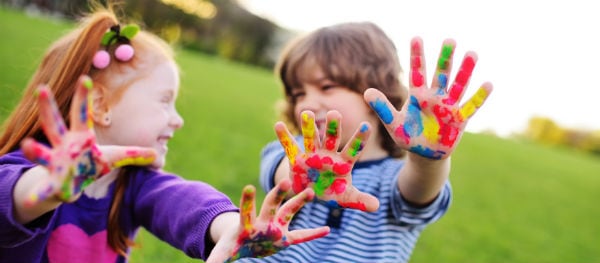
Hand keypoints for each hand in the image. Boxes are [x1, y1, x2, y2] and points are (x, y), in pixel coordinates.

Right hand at [20, 75, 156, 204]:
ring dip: (34, 150)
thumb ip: (133, 154)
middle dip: (47, 107)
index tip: (85, 78)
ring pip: (42, 153)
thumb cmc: (89, 165)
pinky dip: (37, 193)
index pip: (82, 113)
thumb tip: (156, 153)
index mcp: (80, 136)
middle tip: (41, 89)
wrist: (68, 186)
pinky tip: (28, 198)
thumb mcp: (113, 158)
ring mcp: (55, 162)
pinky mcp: (51, 182)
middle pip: (54, 123)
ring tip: (26, 145)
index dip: (83, 96)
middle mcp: (63, 145)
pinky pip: (43, 188)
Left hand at [207, 179, 329, 262]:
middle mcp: (264, 222)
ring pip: (289, 212)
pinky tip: (327, 230)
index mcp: (247, 225)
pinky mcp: (285, 238)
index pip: (247, 211)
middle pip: (272, 204)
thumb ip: (215, 260)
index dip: (247, 201)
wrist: (244, 242)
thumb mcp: (222, 254)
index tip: (248, 187)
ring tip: (311, 192)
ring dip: (299, 202)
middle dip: (278, 193)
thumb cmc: (232, 245)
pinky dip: (313, 234)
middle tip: (285, 181)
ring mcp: (276, 228)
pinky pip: (302, 236)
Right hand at [274, 110, 378, 211]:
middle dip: (333, 126)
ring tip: (306, 113)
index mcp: (343, 162)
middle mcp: (328, 154)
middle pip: (332, 138)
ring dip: (308, 126)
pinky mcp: (296, 158)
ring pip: (311, 137)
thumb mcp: (345, 198)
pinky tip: (278, 125)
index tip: (367, 125)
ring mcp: (312, 154)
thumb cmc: (333, 192)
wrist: (312, 194)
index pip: (353, 149)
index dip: (359, 138)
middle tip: (334, 113)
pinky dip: (284, 137)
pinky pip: (290, 146)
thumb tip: (377, 206)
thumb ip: (359, 199)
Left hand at [364, 37, 492, 159]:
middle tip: (450, 40)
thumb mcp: (393, 124)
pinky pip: (470, 106)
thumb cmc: (409, 137)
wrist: (425, 155)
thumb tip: (367, 92)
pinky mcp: (459, 120)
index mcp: (418, 96)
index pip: (417, 72)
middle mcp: (435, 97)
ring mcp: (449, 107)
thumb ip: (383, 108)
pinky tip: (488, 84)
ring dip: (465, 71)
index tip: (416, 37)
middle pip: (441, 74)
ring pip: (458, 85)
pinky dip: (479, 97)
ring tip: (472, 54)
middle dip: (445, 58)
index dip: (417, 56)